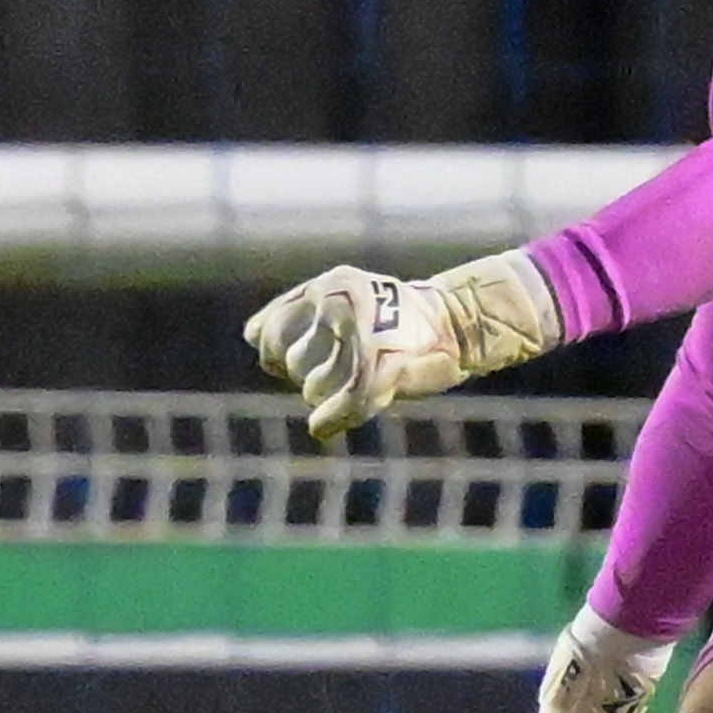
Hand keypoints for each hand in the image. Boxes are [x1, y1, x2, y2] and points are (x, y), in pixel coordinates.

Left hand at [240, 252, 561, 440]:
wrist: (460, 322)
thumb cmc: (398, 318)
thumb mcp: (347, 301)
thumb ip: (302, 313)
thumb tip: (252, 337)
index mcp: (330, 285)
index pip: (272, 327)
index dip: (269, 349)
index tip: (275, 361)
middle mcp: (341, 303)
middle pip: (289, 361)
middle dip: (304, 374)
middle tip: (332, 370)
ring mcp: (362, 335)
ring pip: (313, 386)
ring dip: (325, 393)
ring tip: (353, 381)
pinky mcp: (381, 366)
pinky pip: (341, 406)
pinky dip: (329, 420)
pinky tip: (322, 426)